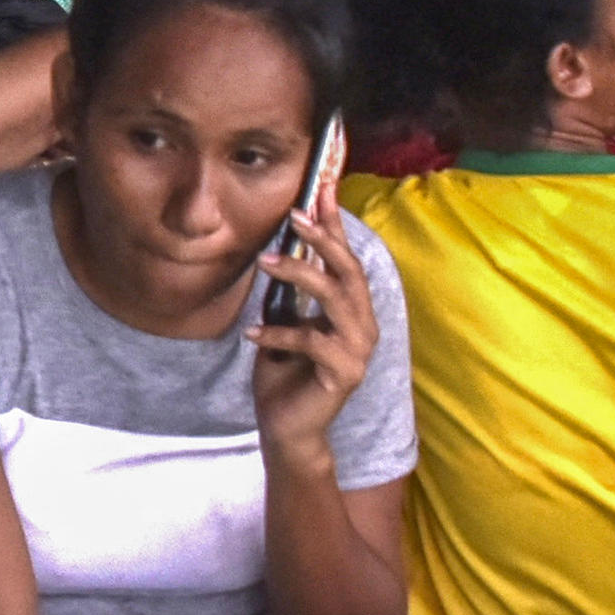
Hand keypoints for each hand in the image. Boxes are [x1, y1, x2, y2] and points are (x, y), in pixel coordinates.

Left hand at [248, 183, 376, 449]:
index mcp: (352, 309)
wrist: (288, 427)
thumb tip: (279, 245)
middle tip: (293, 216)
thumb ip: (292, 291)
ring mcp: (358, 350)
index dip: (336, 223)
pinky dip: (278, 333)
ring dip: (299, 274)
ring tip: (263, 261)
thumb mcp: (285, 320)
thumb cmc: (285, 371)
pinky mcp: (344, 373)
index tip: (322, 186)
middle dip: (323, 239)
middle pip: (349, 271)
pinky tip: (251, 333)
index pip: (346, 258)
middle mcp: (363, 325)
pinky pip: (312, 341)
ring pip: (335, 298)